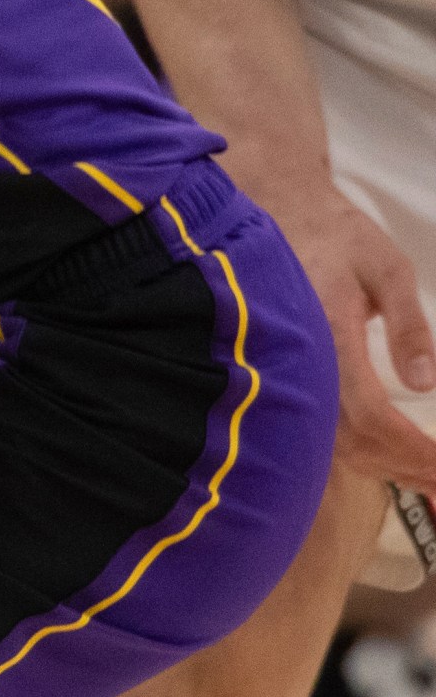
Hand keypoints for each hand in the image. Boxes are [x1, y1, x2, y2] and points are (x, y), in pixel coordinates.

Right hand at [269, 184, 435, 493]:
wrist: (277, 215)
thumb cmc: (334, 236)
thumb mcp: (386, 268)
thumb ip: (407, 325)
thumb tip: (424, 383)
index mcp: (328, 338)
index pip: (370, 414)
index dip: (411, 447)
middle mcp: (302, 365)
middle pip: (353, 441)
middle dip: (405, 468)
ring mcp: (291, 373)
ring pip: (334, 442)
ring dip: (384, 467)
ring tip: (427, 481)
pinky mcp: (289, 375)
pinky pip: (321, 429)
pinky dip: (360, 452)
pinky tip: (386, 459)